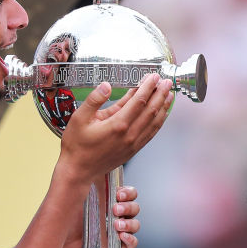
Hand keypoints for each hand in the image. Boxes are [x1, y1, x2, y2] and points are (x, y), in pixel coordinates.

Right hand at [57, 74, 172, 183]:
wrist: (78, 171)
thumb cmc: (77, 146)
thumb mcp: (79, 118)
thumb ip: (94, 100)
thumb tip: (106, 86)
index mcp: (117, 125)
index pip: (139, 101)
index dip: (148, 87)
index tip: (153, 76)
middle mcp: (129, 135)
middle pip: (151, 110)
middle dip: (160, 94)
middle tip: (166, 81)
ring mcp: (133, 144)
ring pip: (154, 122)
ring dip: (163, 107)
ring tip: (169, 95)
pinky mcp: (133, 150)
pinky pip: (150, 133)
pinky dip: (159, 122)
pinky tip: (162, 115)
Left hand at [59, 185, 140, 247]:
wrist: (59, 242)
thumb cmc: (66, 219)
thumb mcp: (75, 198)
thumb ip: (85, 184)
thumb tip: (92, 171)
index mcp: (110, 202)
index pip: (129, 194)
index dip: (128, 193)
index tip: (118, 194)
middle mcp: (116, 216)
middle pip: (134, 208)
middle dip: (128, 207)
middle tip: (115, 209)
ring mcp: (117, 232)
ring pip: (135, 225)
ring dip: (129, 223)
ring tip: (116, 225)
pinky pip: (132, 243)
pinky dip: (130, 239)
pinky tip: (121, 236)